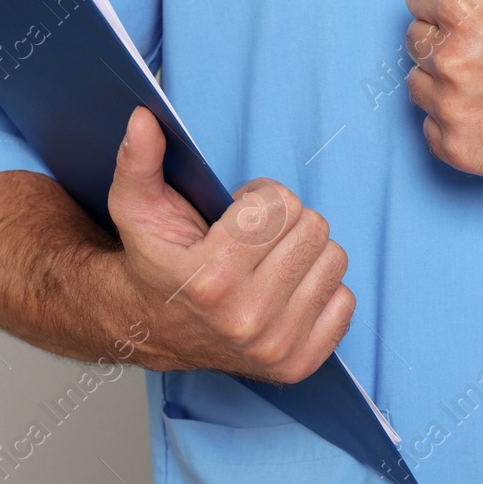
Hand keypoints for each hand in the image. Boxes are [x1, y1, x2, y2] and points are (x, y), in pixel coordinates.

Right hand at [105, 107, 354, 382]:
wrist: (150, 328)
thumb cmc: (155, 262)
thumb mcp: (136, 208)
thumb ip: (138, 161)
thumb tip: (144, 118)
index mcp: (210, 278)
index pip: (281, 205)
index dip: (260, 198)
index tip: (236, 215)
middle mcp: (245, 319)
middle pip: (314, 228)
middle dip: (286, 222)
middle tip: (255, 238)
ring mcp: (274, 347)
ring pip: (334, 260)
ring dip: (304, 253)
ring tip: (269, 262)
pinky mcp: (297, 364)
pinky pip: (346, 300)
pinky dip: (320, 290)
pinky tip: (284, 291)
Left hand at [404, 0, 482, 176]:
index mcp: (460, 4)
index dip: (454, 1)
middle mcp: (449, 56)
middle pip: (418, 40)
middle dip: (451, 40)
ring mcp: (452, 106)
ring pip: (421, 85)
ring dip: (450, 82)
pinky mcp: (459, 148)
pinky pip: (432, 132)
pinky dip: (458, 125)